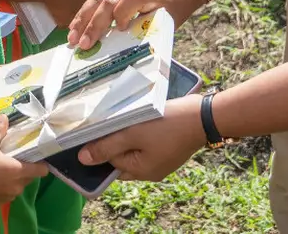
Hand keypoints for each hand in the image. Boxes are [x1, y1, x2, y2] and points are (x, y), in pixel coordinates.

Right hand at [0, 116, 48, 205]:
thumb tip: (4, 117)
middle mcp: (17, 186)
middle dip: (26, 168)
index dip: (41, 163)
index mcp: (17, 171)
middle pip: (30, 177)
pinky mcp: (0, 202)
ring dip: (15, 177)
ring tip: (3, 167)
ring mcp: (9, 196)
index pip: (42, 170)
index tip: (35, 155)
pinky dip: (6, 186)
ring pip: (19, 185)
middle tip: (14, 157)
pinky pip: (9, 192)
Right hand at [68, 0, 199, 49]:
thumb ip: (149, 30)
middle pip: (109, 0)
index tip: (118, 31)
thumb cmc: (176, 6)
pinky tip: (78, 24)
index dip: (122, 14)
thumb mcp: (169, 20)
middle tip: (82, 44)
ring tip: (72, 36)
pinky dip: (87, 10)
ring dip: (83, 18)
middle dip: (93, 24)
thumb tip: (126, 52)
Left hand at [79, 95, 204, 181]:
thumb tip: (82, 160)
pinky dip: (142, 133)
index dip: (102, 144)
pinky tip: (143, 118)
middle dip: (116, 140)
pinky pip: (148, 144)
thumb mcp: (132, 134)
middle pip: (122, 158)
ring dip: (129, 134)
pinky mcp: (169, 149)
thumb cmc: (167, 125)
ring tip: (128, 117)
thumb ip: (107, 147)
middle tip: (113, 120)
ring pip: (135, 149)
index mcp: (141, 172)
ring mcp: (162, 161)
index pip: (110, 162)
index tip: (99, 126)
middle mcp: (151, 171)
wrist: (204, 116)